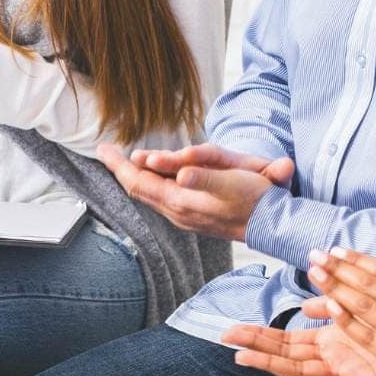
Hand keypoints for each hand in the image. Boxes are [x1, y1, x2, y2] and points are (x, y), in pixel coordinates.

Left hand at [98, 141, 287, 240]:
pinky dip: (150, 184)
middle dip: (121, 168)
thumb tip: (181, 172)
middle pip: (138, 188)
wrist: (273, 227)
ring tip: (122, 159)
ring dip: (135, 175)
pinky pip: (161, 198)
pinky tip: (150, 176)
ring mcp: (183, 216)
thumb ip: (204, 177)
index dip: (119, 165)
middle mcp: (176, 211)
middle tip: (106, 151)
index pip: (138, 182)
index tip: (103, 148)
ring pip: (149, 193)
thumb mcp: (231, 183)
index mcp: (179, 201)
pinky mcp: (192, 216)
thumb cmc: (253, 199)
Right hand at [223, 315, 375, 375]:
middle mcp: (332, 357)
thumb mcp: (358, 304)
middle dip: (256, 348)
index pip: (286, 339)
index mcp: (329, 340)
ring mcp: (344, 371)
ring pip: (300, 370)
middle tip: (228, 341)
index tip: (234, 329)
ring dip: (271, 365)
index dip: (260, 335)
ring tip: (243, 358)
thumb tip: (309, 302)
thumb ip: (331, 300)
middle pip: (286, 354)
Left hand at [300, 245, 375, 375]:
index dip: (360, 260)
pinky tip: (329, 309)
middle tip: (315, 255)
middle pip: (371, 284)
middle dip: (339, 268)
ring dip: (336, 288)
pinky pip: (369, 338)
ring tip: (314, 275)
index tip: (338, 251)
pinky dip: (348, 323)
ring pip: (366, 306)